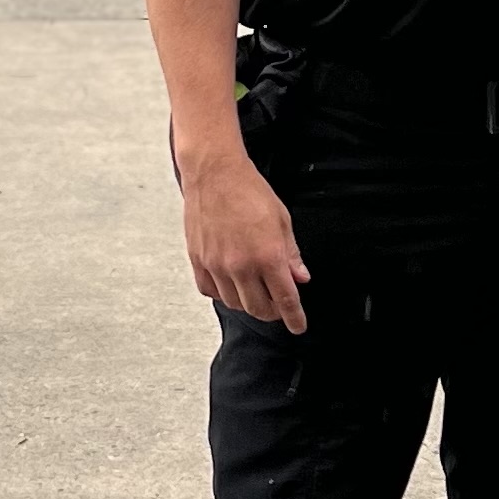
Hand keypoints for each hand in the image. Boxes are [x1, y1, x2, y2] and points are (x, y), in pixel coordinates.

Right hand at [180, 146, 310, 331]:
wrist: (214, 173)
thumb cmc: (249, 191)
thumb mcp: (282, 220)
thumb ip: (291, 254)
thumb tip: (300, 278)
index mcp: (268, 255)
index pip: (286, 299)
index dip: (294, 317)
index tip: (299, 326)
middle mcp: (241, 265)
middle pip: (259, 309)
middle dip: (273, 312)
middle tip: (279, 305)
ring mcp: (217, 265)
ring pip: (235, 304)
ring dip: (249, 303)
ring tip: (256, 291)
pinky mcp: (198, 260)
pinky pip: (211, 291)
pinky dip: (223, 294)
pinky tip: (232, 283)